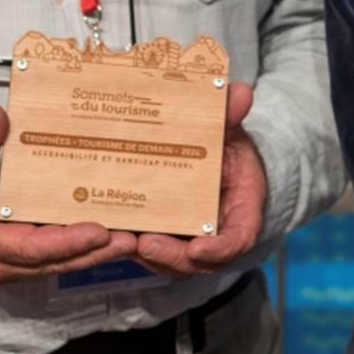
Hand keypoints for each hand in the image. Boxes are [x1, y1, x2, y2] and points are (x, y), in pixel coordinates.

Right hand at [0, 104, 138, 284]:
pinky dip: (80, 250)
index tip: (98, 230)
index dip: (65, 241)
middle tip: (132, 237)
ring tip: (131, 238)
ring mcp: (7, 268)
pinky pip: (52, 259)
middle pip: (52, 262)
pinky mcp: (18, 262)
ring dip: (93, 254)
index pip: (28, 247)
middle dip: (94, 252)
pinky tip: (109, 236)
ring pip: (56, 264)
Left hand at [133, 80, 267, 278]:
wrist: (214, 159)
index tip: (198, 248)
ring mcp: (187, 239)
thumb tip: (240, 92)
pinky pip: (151, 250)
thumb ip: (231, 114)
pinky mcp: (163, 237)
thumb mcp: (230, 129)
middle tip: (146, 243)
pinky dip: (134, 244)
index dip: (219, 249)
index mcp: (240, 210)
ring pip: (170, 261)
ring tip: (125, 238)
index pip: (237, 239)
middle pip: (197, 260)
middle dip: (171, 256)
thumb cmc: (226, 148)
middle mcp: (214, 233)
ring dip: (148, 255)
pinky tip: (113, 230)